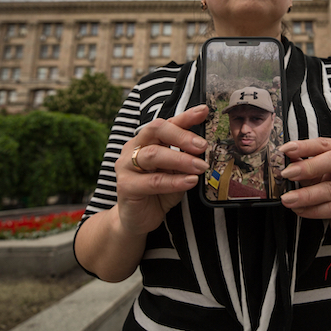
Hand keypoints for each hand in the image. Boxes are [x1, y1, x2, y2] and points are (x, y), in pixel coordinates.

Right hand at [114, 104, 208, 236]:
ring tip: (201, 167)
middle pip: (156, 130)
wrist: (138, 219)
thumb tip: (205, 146)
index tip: (204, 111)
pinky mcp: (125, 186)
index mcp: (147, 140)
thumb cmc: (159, 191)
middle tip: (203, 146)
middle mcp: (134, 148)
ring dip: (181, 160)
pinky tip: (189, 181)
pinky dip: (174, 181)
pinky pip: (153, 181)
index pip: (167, 123)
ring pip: (154, 154)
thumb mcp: (176, 171)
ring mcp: (126, 166)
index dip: (185, 116)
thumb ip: (186, 157)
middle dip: (182, 136)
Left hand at [278, 138, 330, 243]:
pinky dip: (314, 210)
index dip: (305, 146)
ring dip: (306, 195)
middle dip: (308, 167)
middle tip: (287, 174)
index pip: (326, 144)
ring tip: (288, 198)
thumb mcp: (321, 176)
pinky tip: (300, 210)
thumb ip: (307, 167)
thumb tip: (288, 157)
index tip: (285, 150)